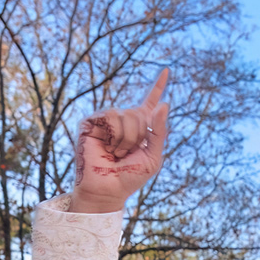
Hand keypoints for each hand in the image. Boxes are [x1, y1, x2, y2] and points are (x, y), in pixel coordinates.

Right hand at [70, 71, 169, 212]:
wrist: (108, 189)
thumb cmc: (130, 177)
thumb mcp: (153, 157)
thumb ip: (159, 132)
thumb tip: (164, 104)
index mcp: (140, 127)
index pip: (150, 103)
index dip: (158, 86)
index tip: (167, 70)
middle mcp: (123, 120)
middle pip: (140, 113)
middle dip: (139, 136)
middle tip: (127, 153)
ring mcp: (107, 120)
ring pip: (127, 115)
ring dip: (127, 139)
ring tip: (117, 153)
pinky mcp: (92, 122)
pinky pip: (111, 116)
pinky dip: (115, 135)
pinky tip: (107, 147)